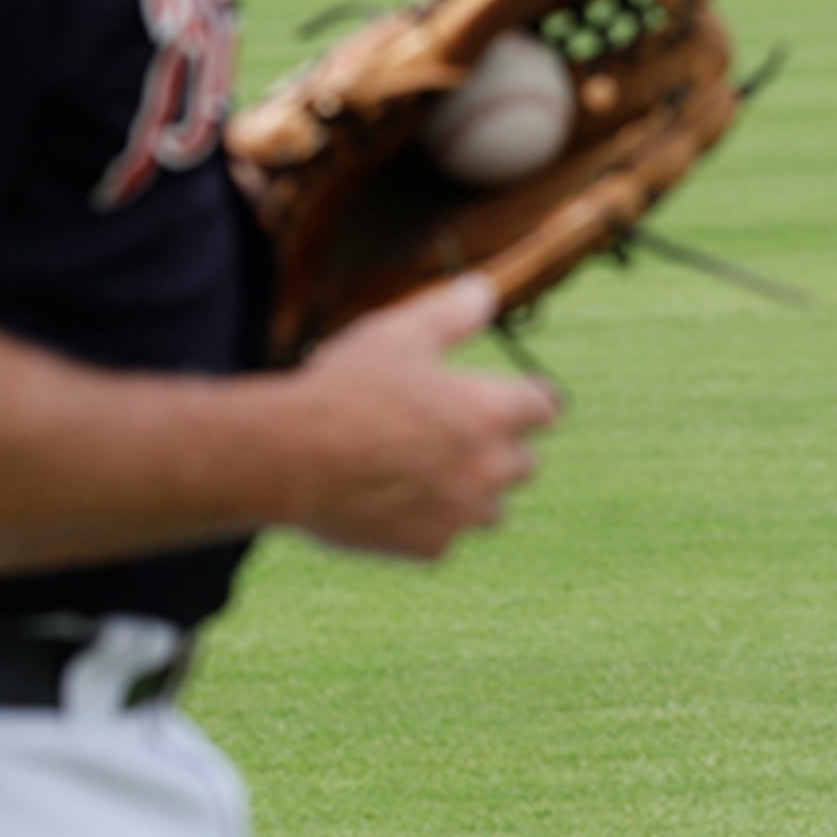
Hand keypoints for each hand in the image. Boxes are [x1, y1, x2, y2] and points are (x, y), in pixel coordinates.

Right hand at [276, 274, 562, 559]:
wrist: (291, 458)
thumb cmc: (345, 390)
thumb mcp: (398, 335)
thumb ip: (450, 314)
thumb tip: (483, 289)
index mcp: (492, 411)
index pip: (545, 408)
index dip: (527, 402)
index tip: (512, 403)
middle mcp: (489, 466)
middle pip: (525, 465)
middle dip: (498, 453)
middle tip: (455, 441)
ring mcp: (462, 512)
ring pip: (489, 511)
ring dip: (468, 496)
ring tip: (420, 477)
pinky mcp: (429, 548)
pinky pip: (441, 539)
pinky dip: (423, 526)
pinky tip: (385, 506)